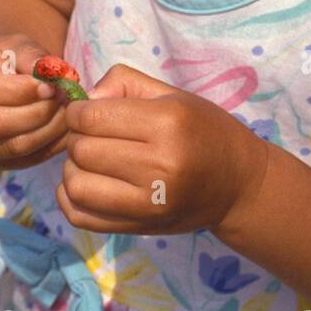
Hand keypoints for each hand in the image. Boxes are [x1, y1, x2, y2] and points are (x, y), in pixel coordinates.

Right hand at [0, 34, 70, 169]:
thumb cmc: (6, 57)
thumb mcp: (17, 45)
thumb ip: (33, 57)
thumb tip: (51, 79)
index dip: (20, 90)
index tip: (51, 86)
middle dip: (36, 114)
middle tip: (63, 101)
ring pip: (9, 147)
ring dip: (46, 132)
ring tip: (67, 113)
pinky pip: (21, 160)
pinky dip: (47, 147)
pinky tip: (63, 129)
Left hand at [57, 64, 269, 234]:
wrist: (239, 185)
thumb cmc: (205, 131)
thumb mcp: (173, 95)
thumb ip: (124, 83)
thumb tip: (82, 99)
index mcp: (167, 123)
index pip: (92, 117)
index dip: (77, 111)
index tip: (85, 112)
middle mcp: (158, 166)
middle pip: (82, 150)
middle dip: (76, 138)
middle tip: (91, 136)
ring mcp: (149, 203)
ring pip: (76, 186)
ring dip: (72, 169)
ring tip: (89, 161)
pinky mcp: (140, 228)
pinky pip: (81, 216)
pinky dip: (71, 199)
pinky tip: (89, 184)